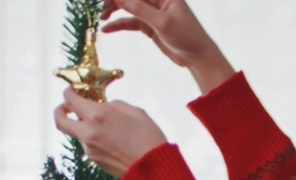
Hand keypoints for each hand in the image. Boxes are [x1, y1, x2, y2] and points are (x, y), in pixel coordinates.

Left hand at [54, 89, 166, 176]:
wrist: (153, 169)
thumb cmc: (149, 138)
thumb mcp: (134, 112)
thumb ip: (114, 105)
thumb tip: (105, 106)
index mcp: (97, 116)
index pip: (70, 100)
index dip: (69, 93)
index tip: (73, 91)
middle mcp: (88, 133)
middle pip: (60, 121)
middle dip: (60, 111)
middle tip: (66, 107)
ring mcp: (90, 149)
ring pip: (78, 134)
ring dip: (84, 126)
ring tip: (105, 126)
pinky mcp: (95, 161)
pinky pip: (89, 145)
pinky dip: (94, 139)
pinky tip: (112, 140)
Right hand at [101, 0, 233, 93]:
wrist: (198, 57)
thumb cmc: (187, 36)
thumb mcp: (162, 22)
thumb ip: (140, 9)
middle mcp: (157, 0)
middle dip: (114, 1)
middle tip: (97, 8)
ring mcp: (152, 12)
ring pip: (128, 7)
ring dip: (114, 10)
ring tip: (100, 17)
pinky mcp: (150, 26)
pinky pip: (131, 22)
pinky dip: (120, 24)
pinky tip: (107, 29)